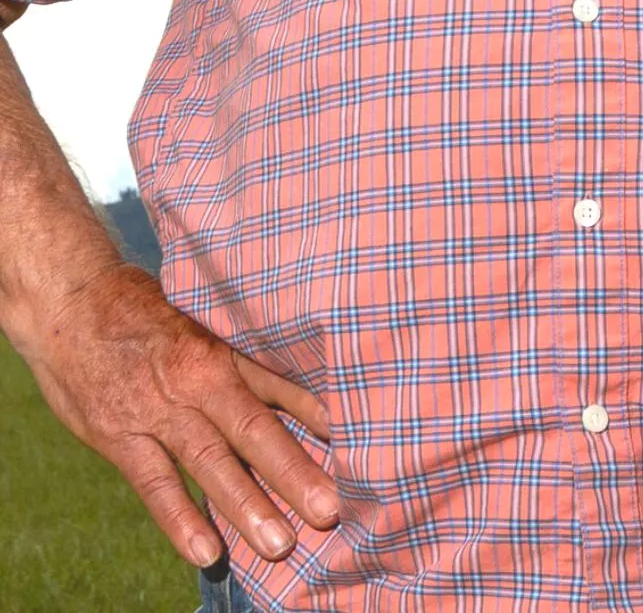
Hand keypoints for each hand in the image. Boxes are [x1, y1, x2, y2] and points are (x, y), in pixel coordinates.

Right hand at [15, 261, 338, 567]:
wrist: (73, 301)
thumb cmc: (146, 314)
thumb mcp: (199, 324)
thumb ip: (241, 361)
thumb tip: (296, 392)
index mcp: (222, 352)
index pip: (280, 389)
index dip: (318, 418)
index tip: (359, 445)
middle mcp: (197, 381)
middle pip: (255, 431)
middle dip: (293, 473)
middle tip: (330, 510)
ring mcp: (159, 410)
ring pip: (211, 462)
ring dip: (247, 503)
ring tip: (280, 542)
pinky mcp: (121, 436)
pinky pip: (155, 484)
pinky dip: (181, 518)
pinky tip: (207, 550)